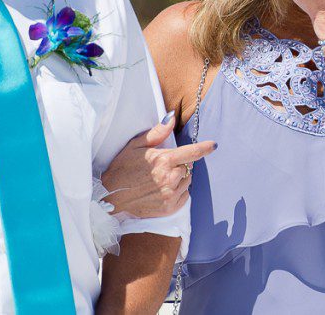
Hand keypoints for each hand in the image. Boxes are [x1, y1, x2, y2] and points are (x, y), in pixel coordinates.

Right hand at [100, 113, 215, 217]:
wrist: (111, 196)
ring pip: (187, 181)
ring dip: (180, 178)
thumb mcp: (136, 145)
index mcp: (164, 160)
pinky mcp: (169, 208)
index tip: (213, 145)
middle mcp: (170, 178)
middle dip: (180, 164)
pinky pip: (184, 196)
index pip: (192, 152)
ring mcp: (170, 194)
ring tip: (162, 178)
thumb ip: (157, 132)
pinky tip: (163, 190)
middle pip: (189, 167)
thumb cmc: (122, 168)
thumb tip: (172, 117)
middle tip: (164, 166)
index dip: (204, 148)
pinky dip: (178, 192)